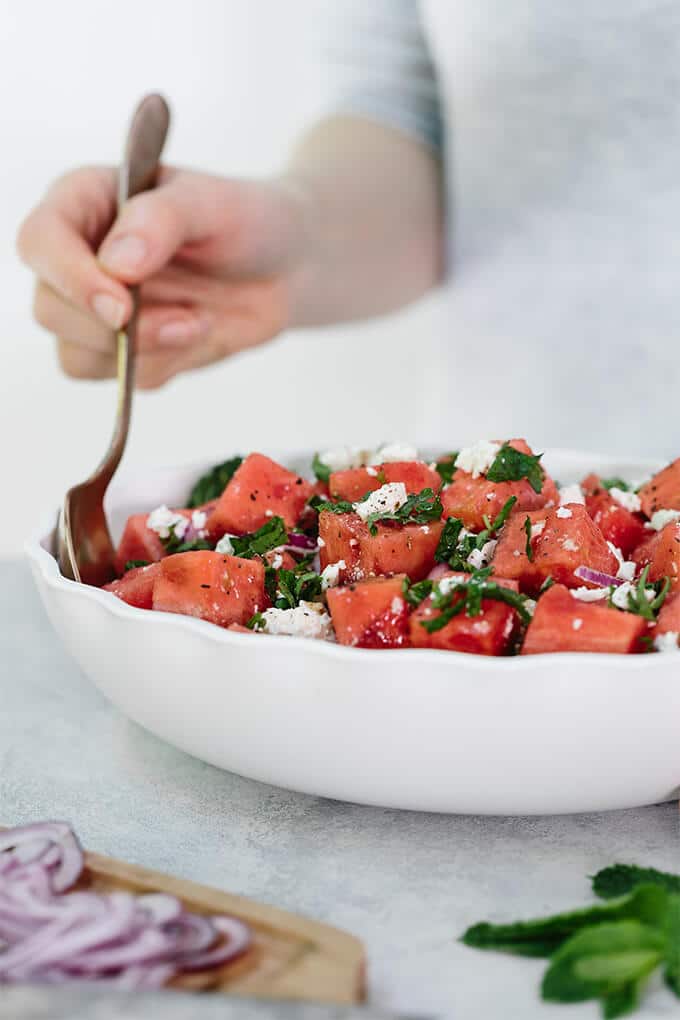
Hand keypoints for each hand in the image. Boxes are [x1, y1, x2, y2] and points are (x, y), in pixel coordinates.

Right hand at [17, 167, 308, 387]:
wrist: (288, 267)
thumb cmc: (246, 220)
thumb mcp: (214, 202)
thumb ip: (161, 220)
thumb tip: (115, 264)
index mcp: (86, 203)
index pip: (40, 242)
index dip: (70, 279)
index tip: (122, 305)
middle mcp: (80, 257)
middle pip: (50, 310)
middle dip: (113, 328)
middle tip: (183, 319)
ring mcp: (99, 310)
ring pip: (77, 357)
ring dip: (142, 353)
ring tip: (198, 321)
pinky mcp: (127, 352)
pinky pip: (122, 381)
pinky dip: (164, 366)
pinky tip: (198, 332)